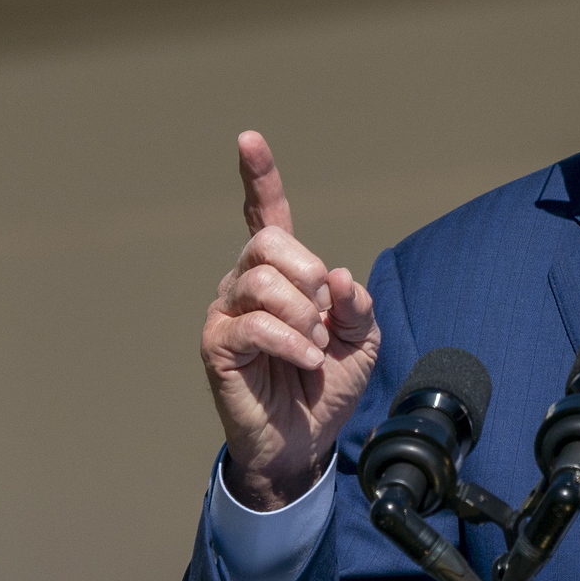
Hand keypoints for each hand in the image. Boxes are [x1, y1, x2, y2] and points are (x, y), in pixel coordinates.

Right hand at [200, 132, 379, 508]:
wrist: (305, 442)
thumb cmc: (324, 386)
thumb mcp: (361, 340)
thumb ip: (356, 304)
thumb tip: (334, 276)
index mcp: (281, 274)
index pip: (265, 215)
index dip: (259, 177)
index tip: (249, 139)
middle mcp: (246, 285)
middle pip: (268, 244)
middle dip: (306, 273)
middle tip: (323, 316)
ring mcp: (227, 313)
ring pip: (261, 280)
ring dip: (302, 316)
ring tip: (313, 348)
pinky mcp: (218, 346)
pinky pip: (253, 324)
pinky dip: (291, 341)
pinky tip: (306, 361)